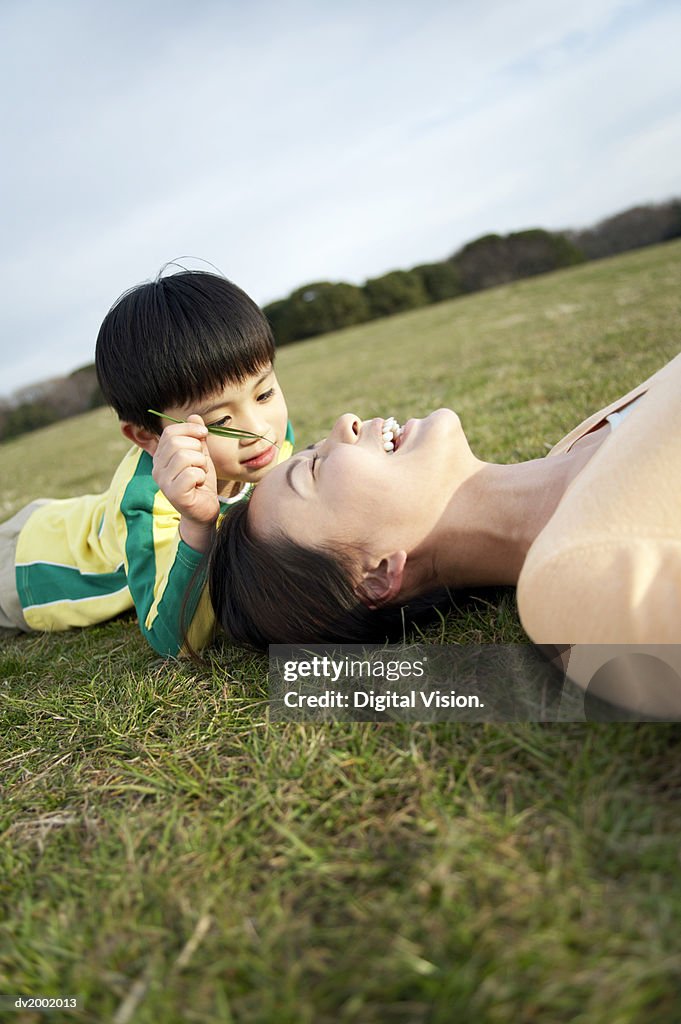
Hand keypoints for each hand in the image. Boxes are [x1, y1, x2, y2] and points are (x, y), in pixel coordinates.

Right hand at [152, 415, 219, 546]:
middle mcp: (157, 468)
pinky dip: (201, 477)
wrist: (204, 511)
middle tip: (201, 464)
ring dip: (201, 464)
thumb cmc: (201, 483)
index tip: (204, 434)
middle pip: (177, 443)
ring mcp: (163, 482)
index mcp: (161, 457)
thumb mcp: (200, 455)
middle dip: (197, 450)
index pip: (170, 432)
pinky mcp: (174, 494)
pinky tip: (199, 485)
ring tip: (200, 475)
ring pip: (185, 457)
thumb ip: (197, 437)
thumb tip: (194, 416)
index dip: (190, 429)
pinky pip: (192, 474)